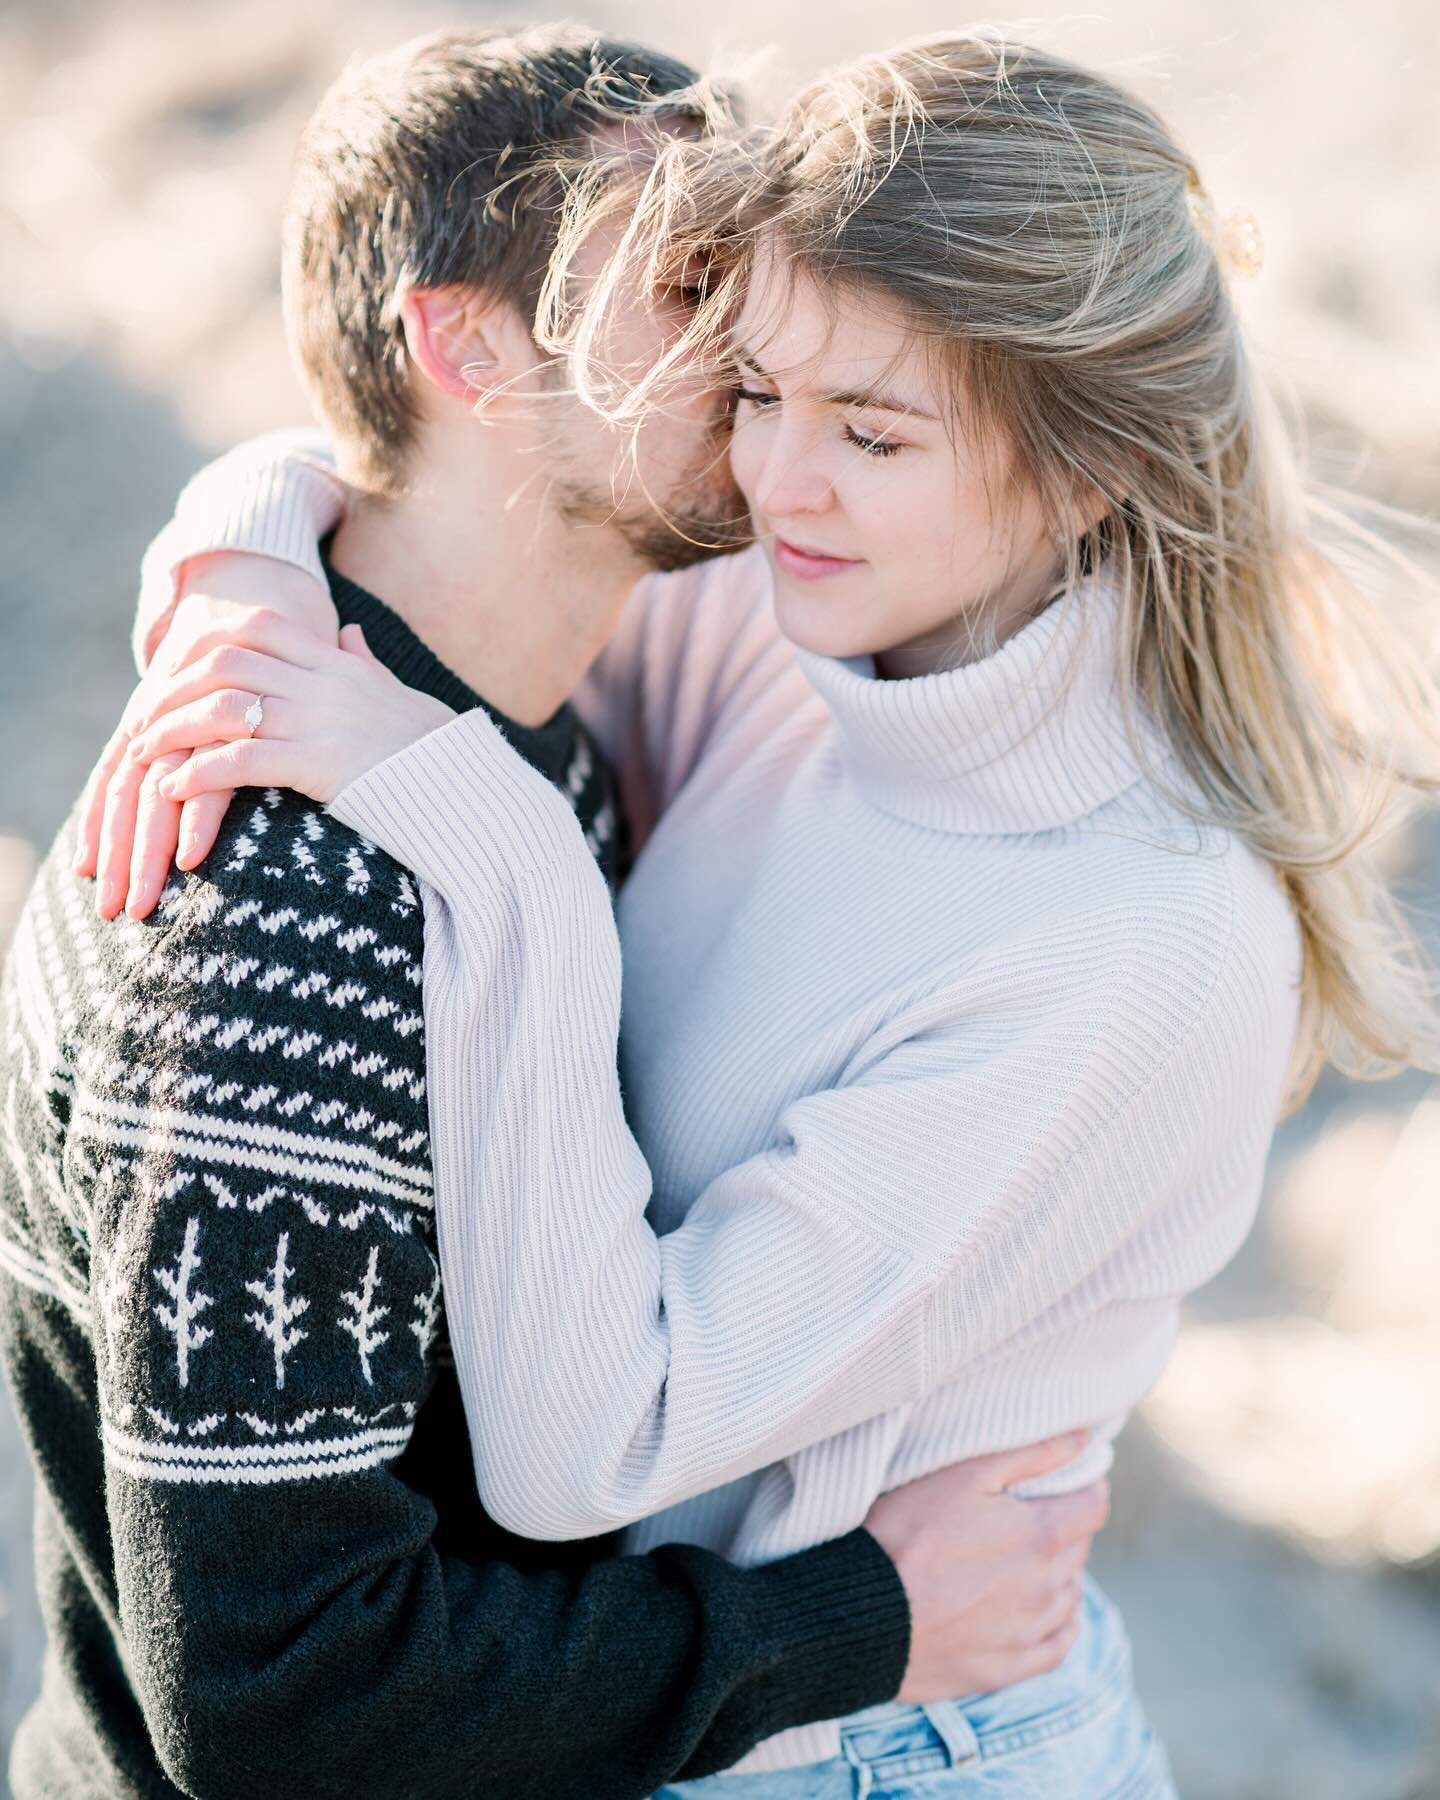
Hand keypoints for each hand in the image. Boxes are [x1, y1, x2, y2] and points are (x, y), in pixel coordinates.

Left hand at [125, 609, 455, 808]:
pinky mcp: (317, 766)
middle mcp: (323, 684)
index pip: (260, 626)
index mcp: (337, 663)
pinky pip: (240, 761)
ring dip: (172, 730)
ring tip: (146, 754)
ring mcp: (318, 722)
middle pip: (225, 663)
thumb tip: (350, 634)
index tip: (180, 667)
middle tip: (146, 716)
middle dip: (174, 688)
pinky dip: (198, 773)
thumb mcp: (398, 692)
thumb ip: (365, 662)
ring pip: (222, 708)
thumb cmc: (435, 747)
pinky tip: (174, 789)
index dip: (210, 641)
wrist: (463, 788)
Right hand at [864, 1431, 1107, 1699]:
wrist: (862, 1612)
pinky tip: (1039, 1610)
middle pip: (1080, 1549)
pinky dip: (1056, 1623)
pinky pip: (1056, 1646)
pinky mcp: (1006, 1669)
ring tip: (1021, 1557)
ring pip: (1068, 1596)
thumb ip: (1031, 1454)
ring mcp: (1027, 1633)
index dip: (1086, 1486)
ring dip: (1057, 1573)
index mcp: (1041, 1537)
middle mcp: (1046, 1589)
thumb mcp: (963, 1473)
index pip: (1094, 1507)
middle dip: (1063, 1525)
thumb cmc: (906, 1532)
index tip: (1070, 1479)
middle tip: (1028, 1512)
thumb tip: (1083, 1439)